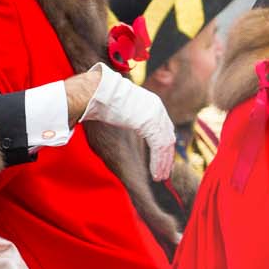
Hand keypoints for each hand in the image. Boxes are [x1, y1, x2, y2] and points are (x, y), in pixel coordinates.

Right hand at [80, 64, 175, 181]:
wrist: (100, 91)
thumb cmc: (105, 99)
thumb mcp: (125, 108)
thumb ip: (133, 116)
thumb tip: (129, 122)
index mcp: (154, 104)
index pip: (165, 129)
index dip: (165, 147)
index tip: (164, 160)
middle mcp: (158, 109)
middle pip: (168, 138)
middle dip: (167, 157)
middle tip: (164, 173)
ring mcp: (155, 116)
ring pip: (164, 146)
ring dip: (162, 163)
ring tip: (159, 177)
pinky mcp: (150, 124)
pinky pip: (158, 148)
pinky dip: (157, 162)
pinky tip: (155, 173)